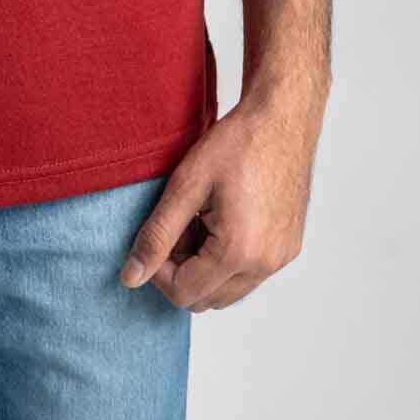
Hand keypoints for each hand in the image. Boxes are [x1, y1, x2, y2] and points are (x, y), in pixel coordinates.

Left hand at [119, 87, 325, 311]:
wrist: (282, 119)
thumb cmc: (237, 144)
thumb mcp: (186, 185)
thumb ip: (157, 235)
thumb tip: (131, 277)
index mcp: (238, 251)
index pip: (184, 293)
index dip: (158, 271)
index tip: (154, 236)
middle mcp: (265, 265)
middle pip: (206, 300)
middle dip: (181, 271)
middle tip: (175, 227)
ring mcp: (281, 258)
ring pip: (228, 292)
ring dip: (204, 269)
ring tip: (197, 221)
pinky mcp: (289, 248)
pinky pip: (250, 274)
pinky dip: (227, 260)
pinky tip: (220, 219)